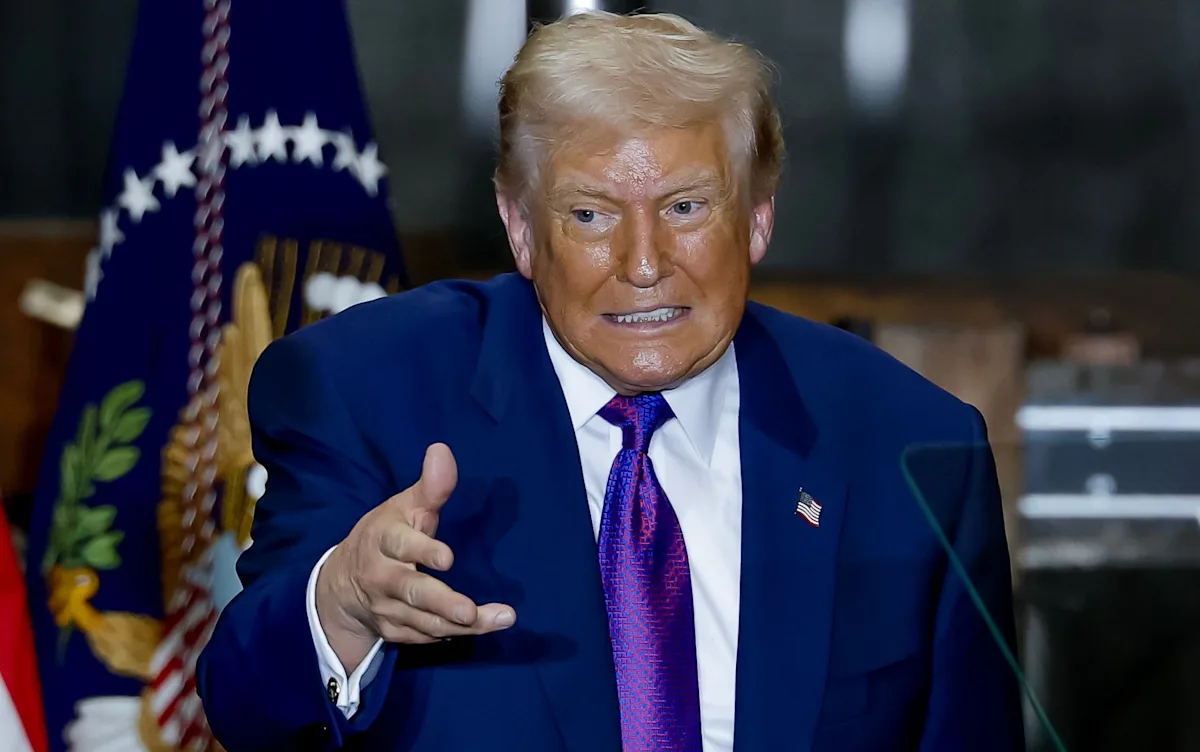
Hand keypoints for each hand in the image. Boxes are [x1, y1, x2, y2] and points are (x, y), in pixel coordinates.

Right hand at [315, 443, 515, 669]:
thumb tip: (442, 450)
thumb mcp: (404, 507)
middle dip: (441, 602)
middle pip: (411, 591)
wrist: (343, 584)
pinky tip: (484, 626)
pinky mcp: (395, 631)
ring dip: (460, 624)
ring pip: (424, 621)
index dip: (422, 551)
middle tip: (469, 611)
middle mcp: (383, 578)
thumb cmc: (386, 536)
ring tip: (499, 619)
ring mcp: (388, 608)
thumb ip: (429, 487)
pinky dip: (454, 634)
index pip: (400, 545)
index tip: (448, 558)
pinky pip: (426, 636)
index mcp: (383, 540)